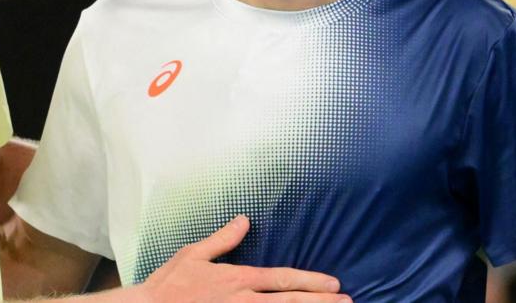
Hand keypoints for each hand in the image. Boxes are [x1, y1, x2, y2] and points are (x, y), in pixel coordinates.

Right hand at [142, 216, 350, 301]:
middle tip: (347, 302)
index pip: (282, 280)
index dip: (310, 282)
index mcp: (237, 280)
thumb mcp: (193, 254)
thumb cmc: (169, 285)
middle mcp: (243, 301)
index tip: (334, 284)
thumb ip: (223, 239)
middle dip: (321, 302)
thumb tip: (244, 220)